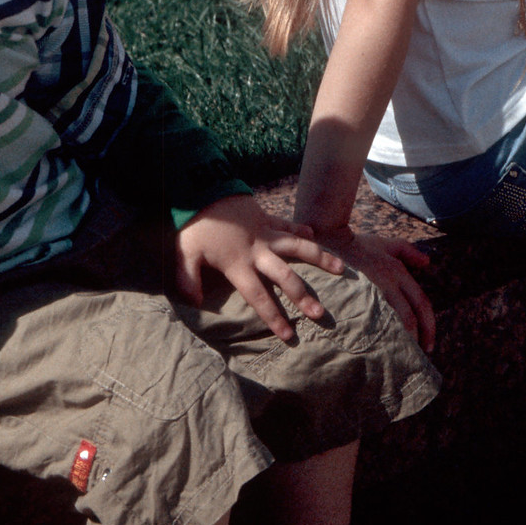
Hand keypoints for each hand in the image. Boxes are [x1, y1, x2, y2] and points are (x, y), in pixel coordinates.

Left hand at [174, 194, 345, 342]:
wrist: (204, 189)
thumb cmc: (194, 225)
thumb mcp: (184, 253)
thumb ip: (188, 280)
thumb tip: (193, 304)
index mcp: (239, 264)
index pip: (258, 296)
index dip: (274, 316)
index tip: (289, 335)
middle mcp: (258, 251)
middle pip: (285, 276)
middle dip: (302, 296)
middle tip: (320, 313)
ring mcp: (265, 233)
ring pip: (297, 246)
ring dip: (319, 257)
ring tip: (340, 268)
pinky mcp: (266, 217)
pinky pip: (287, 224)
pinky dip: (300, 228)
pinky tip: (313, 234)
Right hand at [305, 226, 435, 352]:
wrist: (328, 244)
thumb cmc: (359, 246)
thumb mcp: (385, 244)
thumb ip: (408, 251)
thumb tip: (427, 262)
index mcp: (398, 271)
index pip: (421, 303)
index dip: (429, 326)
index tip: (429, 344)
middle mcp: (388, 282)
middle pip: (410, 317)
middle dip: (419, 339)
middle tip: (419, 355)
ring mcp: (371, 292)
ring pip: (392, 323)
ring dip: (400, 341)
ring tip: (401, 355)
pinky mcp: (355, 300)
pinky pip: (372, 324)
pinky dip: (380, 337)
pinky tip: (379, 349)